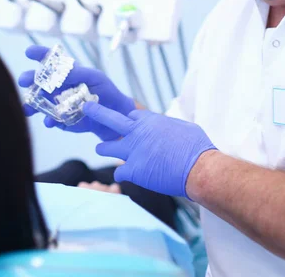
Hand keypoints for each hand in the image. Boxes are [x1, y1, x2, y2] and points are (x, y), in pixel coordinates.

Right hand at [19, 45, 134, 140]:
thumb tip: (61, 72)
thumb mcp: (94, 77)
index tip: (29, 52)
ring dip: (31, 104)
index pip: (50, 60)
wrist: (113, 116)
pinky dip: (49, 120)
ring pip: (38, 102)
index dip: (39, 54)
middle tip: (23, 80)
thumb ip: (78, 73)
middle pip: (38, 81)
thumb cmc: (105, 90)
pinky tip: (50, 121)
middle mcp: (57, 86)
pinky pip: (51, 120)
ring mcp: (56, 103)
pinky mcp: (60, 120)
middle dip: (29, 79)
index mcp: (66, 72)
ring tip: (27, 108)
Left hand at [83, 102, 216, 198]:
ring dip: (103, 148)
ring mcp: (133, 151)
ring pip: (107, 147)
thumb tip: (168, 127)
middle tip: (86, 107)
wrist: (198, 168)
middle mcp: (138, 133)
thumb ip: (169, 125)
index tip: (130, 124)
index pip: (131, 115)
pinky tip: (121, 176)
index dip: (130, 120)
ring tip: (99, 148)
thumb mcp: (184, 127)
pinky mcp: (134, 170)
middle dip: (97, 112)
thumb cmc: (197, 147)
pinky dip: (120, 174)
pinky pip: (118, 172)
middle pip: (110, 119)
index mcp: (150, 120)